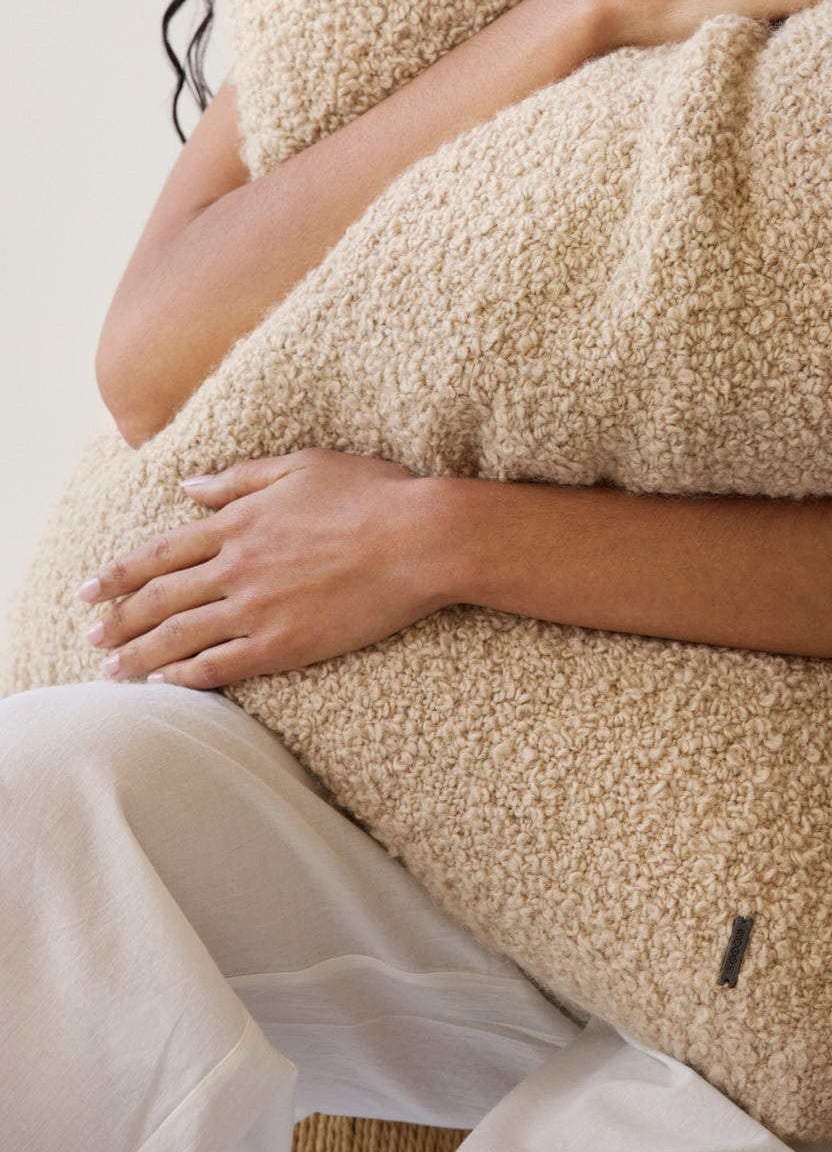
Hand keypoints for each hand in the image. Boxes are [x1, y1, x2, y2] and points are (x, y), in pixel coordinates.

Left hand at [76, 449, 452, 687]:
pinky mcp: (286, 644)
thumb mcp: (301, 465)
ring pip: (179, 637)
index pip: (159, 552)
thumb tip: (192, 486)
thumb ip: (240, 477)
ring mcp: (258, 608)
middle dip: (116, 619)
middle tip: (89, 635)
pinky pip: (222, 666)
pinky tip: (166, 686)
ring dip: (139, 655)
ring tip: (112, 670)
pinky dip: (187, 677)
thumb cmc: (372, 493)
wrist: (421, 538)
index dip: (118, 573)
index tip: (90, 588)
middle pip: (157, 599)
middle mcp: (237, 567)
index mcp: (238, 522)